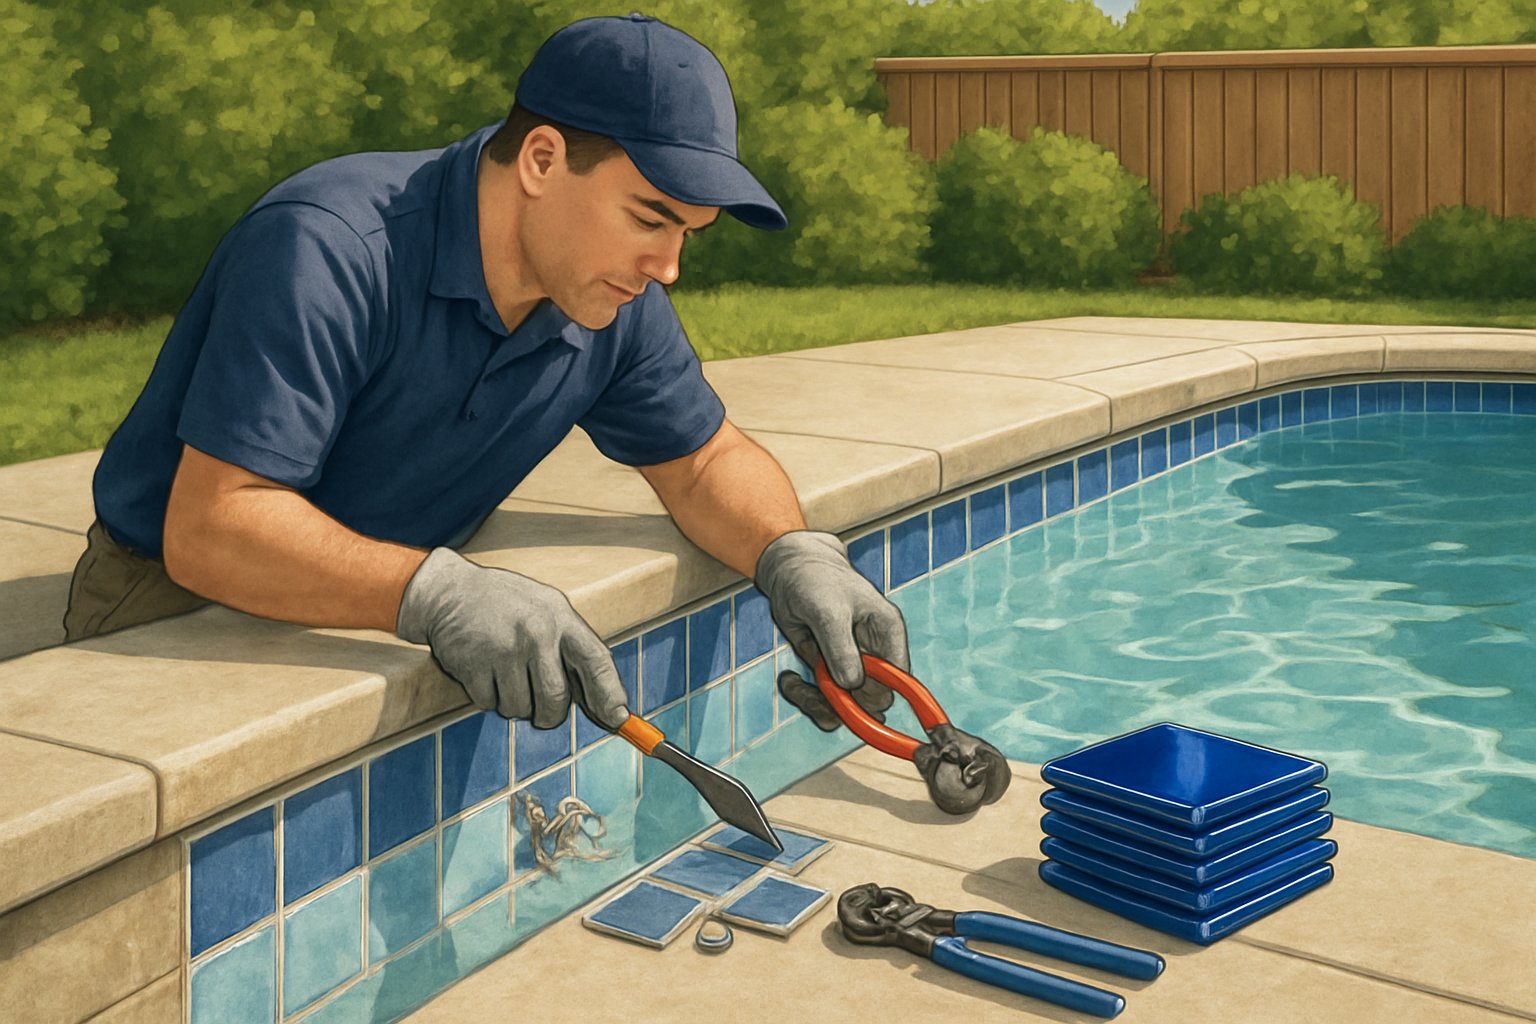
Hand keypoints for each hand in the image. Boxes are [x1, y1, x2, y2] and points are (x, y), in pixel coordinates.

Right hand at [395, 548, 628, 728]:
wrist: (449, 592)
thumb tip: (604, 705)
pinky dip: (487, 697)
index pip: (596, 661)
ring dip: (513, 704)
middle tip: (540, 710)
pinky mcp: (473, 664)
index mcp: (560, 618)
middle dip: (549, 715)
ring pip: (520, 709)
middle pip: (556, 701)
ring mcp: (504, 649)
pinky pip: (489, 705)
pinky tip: (483, 670)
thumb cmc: (506, 607)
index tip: (619, 720)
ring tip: (505, 673)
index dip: (610, 694)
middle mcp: (536, 632)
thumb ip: (571, 650)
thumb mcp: (545, 612)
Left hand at [754, 530, 909, 729]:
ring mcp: (850, 665)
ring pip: (846, 708)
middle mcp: (874, 655)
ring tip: (792, 684)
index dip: (877, 694)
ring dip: (817, 703)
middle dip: (844, 702)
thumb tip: (852, 685)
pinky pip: (823, 702)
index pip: (899, 682)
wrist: (789, 572)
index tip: (846, 692)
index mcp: (888, 635)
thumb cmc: (817, 581)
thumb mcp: (828, 612)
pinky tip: (789, 680)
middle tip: (814, 685)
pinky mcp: (828, 671)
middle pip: (872, 702)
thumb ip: (841, 648)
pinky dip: (804, 698)